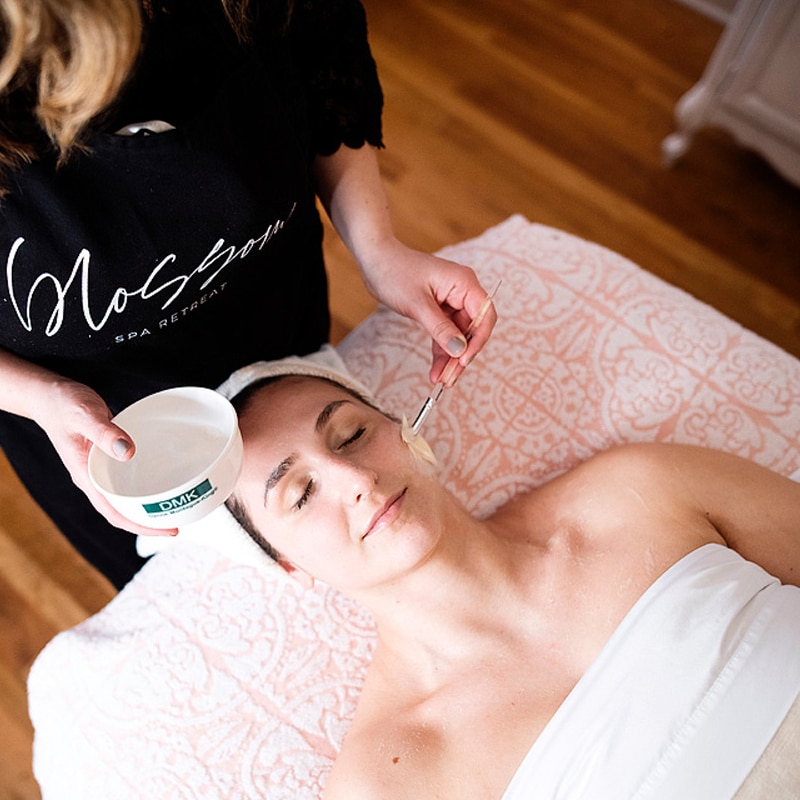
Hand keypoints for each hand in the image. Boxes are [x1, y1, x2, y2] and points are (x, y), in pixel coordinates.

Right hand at [35, 379, 177, 536]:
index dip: (141, 526)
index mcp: (86, 477)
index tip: (169, 531)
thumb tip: (129, 452)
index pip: (114, 513)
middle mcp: (94, 479)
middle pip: (123, 511)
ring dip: (148, 505)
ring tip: (175, 505)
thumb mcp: (85, 416)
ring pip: (126, 496)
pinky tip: (162, 479)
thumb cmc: (63, 404)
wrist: (49, 394)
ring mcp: (100, 470)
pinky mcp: (107, 458)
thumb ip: (105, 433)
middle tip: (180, 523)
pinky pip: (127, 478)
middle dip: (149, 521)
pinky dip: (144, 483)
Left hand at [361, 238, 497, 383]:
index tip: (464, 361)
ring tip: (441, 380)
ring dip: (450, 359)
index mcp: (464, 283)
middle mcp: (462, 292)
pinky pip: (445, 335)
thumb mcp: (418, 304)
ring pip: (459, 336)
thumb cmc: (395, 273)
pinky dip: (441, 352)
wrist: (375, 260)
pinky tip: (435, 370)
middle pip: (473, 330)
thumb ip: (440, 328)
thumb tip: (459, 350)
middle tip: (450, 379)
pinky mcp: (439, 310)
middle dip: (462, 356)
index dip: (478, 341)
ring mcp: (451, 301)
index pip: (484, 316)